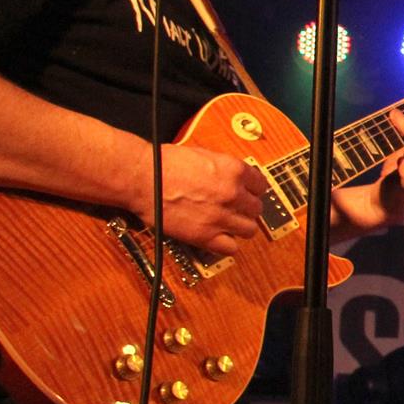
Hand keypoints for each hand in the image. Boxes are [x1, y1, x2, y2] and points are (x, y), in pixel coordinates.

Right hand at [151, 143, 267, 254]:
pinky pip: (231, 248)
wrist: (141, 177)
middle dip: (246, 209)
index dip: (254, 191)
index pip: (261, 185)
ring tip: (228, 225)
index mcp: (234, 170)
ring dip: (240, 227)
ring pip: (249, 230)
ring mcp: (221, 216)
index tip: (248, 194)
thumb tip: (235, 178)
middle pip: (256, 209)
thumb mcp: (203, 155)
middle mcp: (232, 194)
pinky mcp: (205, 235)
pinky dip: (226, 245)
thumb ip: (224, 168)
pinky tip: (218, 238)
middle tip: (235, 210)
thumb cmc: (164, 163)